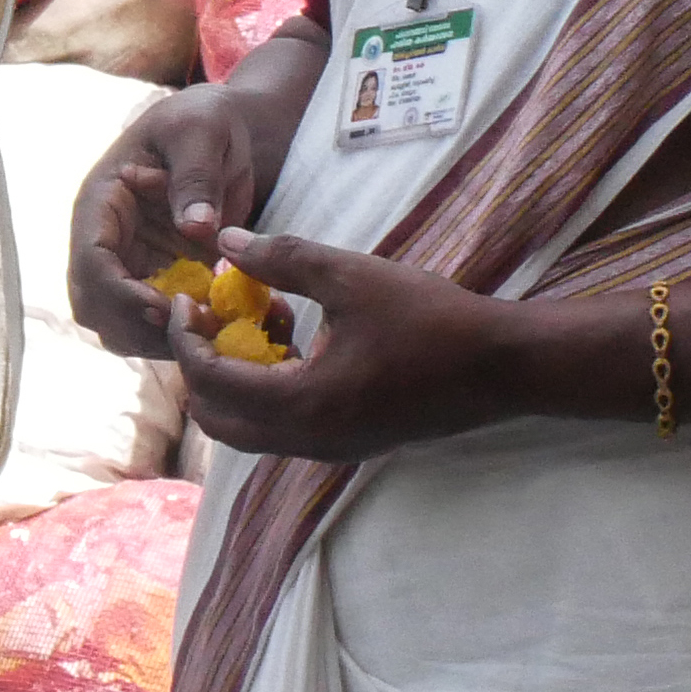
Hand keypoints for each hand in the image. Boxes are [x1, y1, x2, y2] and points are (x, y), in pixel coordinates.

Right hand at [72, 83, 277, 361]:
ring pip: (120, 326)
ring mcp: (130, 265)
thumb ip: (195, 176)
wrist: (226, 131)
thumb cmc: (205, 120)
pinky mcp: (159, 281)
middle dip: (135, 327)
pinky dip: (185, 333)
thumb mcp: (201, 131)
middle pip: (94, 306)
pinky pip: (157, 323)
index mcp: (100, 203)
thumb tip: (194, 228)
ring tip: (212, 330)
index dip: (119, 293)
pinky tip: (224, 325)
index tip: (165, 309)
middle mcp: (105, 241)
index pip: (90, 260)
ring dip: (159, 339)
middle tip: (192, 330)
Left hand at [166, 224, 513, 460]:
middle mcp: (307, 440)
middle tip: (207, 317)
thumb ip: (282, 259)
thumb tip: (224, 242)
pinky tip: (288, 337)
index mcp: (302, 404)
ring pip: (246, 427)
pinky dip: (265, 388)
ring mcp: (327, 449)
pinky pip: (280, 425)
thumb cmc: (432, 318)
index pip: (210, 381)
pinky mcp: (346, 444)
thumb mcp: (353, 276)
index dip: (185, 337)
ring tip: (250, 320)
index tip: (186, 298)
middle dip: (199, 367)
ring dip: (232, 379)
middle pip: (215, 418)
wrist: (505, 366)